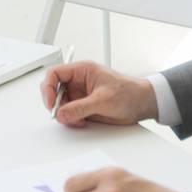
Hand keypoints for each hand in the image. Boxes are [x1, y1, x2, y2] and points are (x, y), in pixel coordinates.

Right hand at [40, 60, 156, 127]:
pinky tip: (82, 121)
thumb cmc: (130, 93)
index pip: (55, 74)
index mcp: (82, 70)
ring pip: (61, 104)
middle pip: (54, 90)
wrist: (144, 104)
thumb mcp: (103, 100)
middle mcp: (79, 81)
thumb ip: (80, 108)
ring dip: (65, 114)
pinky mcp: (84, 106)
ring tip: (78, 120)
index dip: (48, 88)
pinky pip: (70, 113)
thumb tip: (61, 113)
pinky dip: (72, 119)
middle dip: (57, 104)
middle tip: (62, 115)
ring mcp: (81, 94)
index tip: (50, 103)